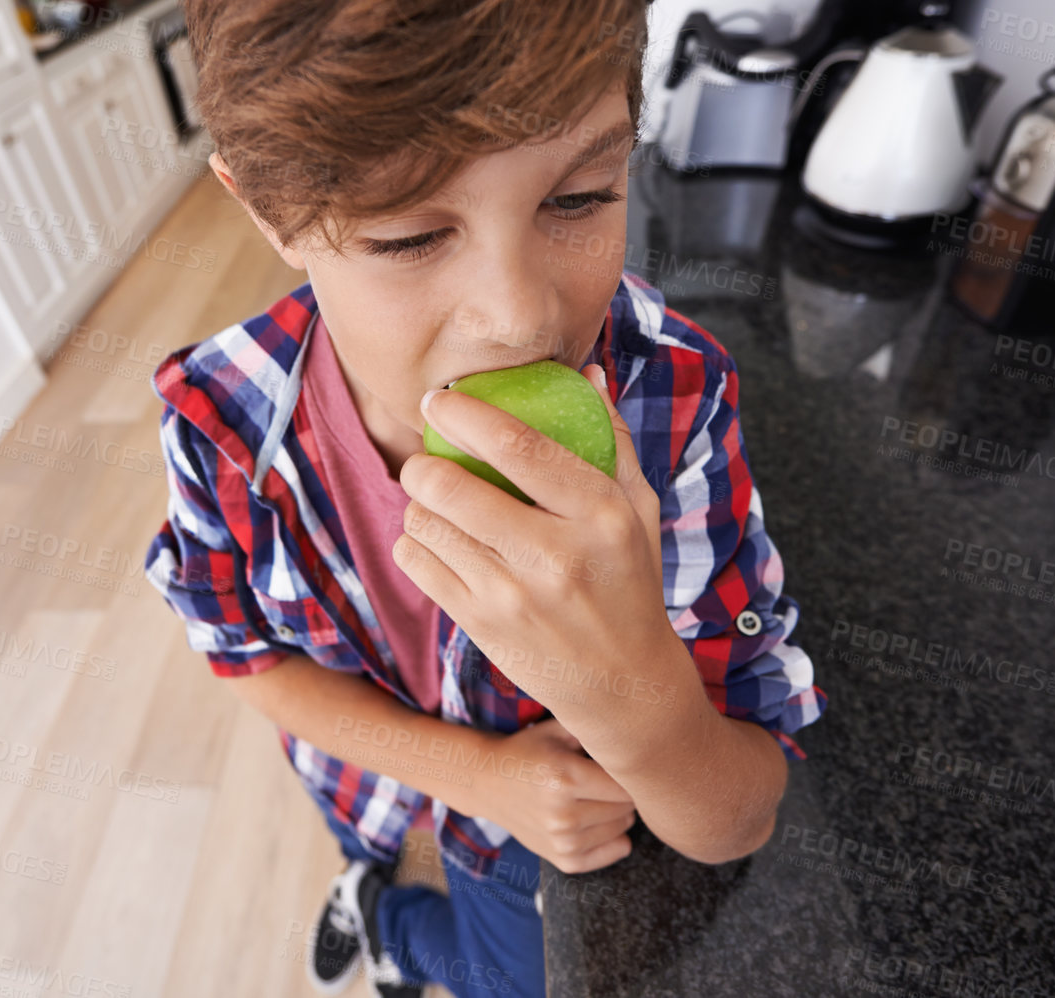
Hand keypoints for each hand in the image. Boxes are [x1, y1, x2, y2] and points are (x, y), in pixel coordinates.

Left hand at [393, 364, 677, 732]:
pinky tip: (437, 540)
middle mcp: (555, 555)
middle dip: (422, 462)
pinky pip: (417, 562)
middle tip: (427, 458)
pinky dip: (415, 542)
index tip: (441, 399)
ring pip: (425, 523)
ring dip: (419, 504)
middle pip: (450, 485)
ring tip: (437, 503)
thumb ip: (612, 438)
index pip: (519, 446)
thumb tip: (588, 372)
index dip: (466, 414)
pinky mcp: (481, 625)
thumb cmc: (629, 581)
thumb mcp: (639, 509)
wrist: (624, 683)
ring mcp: (512, 595)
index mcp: (600, 514)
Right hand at [470, 717, 636, 873]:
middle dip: (625, 793)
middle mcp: (563, 815)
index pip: (625, 785)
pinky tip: (600, 821)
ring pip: (622, 830)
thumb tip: (637, 738)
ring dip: (619, 813)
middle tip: (607, 779)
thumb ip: (596, 730)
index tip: (620, 764)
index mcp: (565, 778)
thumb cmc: (528, 751)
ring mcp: (562, 841)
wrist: (488, 782)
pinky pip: (614, 853)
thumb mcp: (558, 730)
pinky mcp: (562, 860)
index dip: (629, 773)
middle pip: (626, 808)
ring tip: (598, 796)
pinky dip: (615, 838)